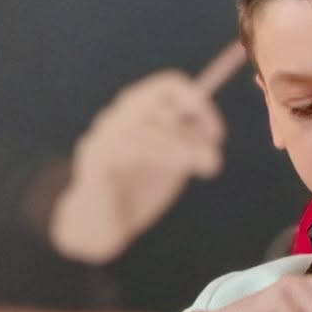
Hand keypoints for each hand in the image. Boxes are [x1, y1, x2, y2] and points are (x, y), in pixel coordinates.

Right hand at [48, 42, 245, 263]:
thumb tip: (213, 140)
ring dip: (180, 147)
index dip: (199, 105)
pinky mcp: (94, 159)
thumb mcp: (174, 165)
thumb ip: (191, 147)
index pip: (169, 86)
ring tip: (202, 169)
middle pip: (158, 103)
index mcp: (140, 111)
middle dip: (191, 133)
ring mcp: (102, 135)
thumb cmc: (142, 190)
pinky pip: (128, 148)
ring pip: (145, 126)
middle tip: (214, 162)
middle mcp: (118, 115)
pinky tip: (170, 173)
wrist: (104, 226)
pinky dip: (158, 157)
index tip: (217, 135)